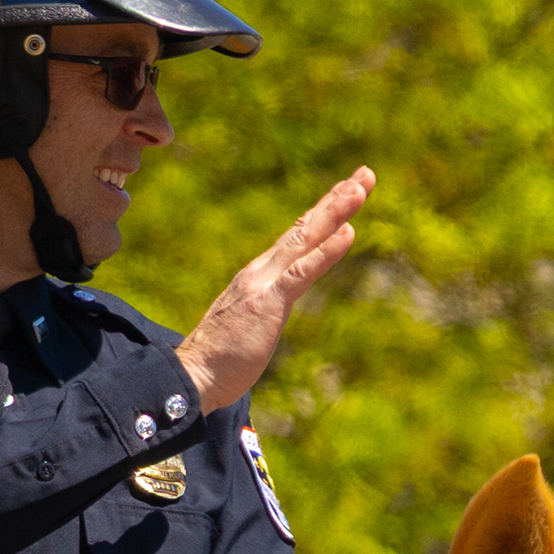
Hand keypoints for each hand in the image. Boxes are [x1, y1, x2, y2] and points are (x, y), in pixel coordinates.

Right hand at [174, 166, 373, 419]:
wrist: (188, 379)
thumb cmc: (215, 363)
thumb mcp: (247, 328)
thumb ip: (262, 311)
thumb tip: (271, 308)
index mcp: (256, 278)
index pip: (295, 239)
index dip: (322, 215)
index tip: (345, 192)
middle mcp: (260, 273)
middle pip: (304, 228)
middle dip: (336, 200)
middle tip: (365, 174)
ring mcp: (263, 284)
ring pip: (305, 239)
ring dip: (336, 211)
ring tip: (362, 186)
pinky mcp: (267, 303)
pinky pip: (303, 272)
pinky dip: (327, 250)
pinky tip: (349, 231)